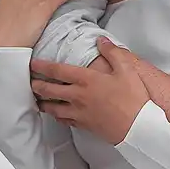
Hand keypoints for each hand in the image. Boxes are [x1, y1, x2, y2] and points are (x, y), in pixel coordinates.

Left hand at [30, 39, 151, 144]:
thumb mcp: (127, 70)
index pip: (58, 71)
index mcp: (87, 80)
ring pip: (53, 108)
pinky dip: (57, 117)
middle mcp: (78, 96)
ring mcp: (79, 113)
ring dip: (43, 103)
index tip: (33, 63)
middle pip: (50, 91)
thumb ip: (113, 52)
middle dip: (37, 86)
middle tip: (30, 82)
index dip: (43, 66)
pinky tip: (56, 115)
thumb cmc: (134, 98)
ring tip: (37, 100)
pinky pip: (64, 121)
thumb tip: (101, 41)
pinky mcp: (84, 125)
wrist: (139, 127)